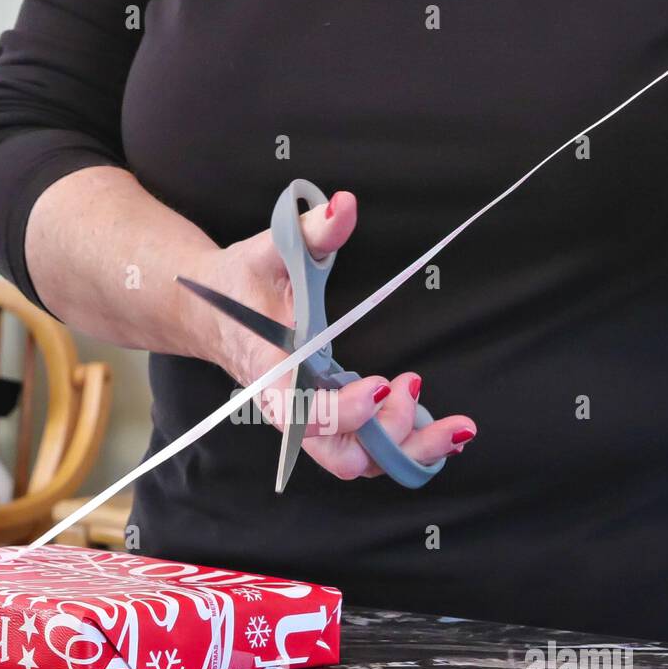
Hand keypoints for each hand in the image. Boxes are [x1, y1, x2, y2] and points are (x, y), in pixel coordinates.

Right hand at [190, 191, 476, 480]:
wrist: (214, 313)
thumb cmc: (242, 284)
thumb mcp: (269, 251)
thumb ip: (309, 232)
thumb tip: (344, 205)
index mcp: (273, 377)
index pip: (306, 415)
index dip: (347, 410)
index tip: (384, 383)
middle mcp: (294, 413)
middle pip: (345, 458)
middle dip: (394, 439)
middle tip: (419, 387)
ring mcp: (316, 425)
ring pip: (365, 463)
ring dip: (411, 448)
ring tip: (452, 421)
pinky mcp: (334, 424)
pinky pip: (373, 452)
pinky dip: (408, 446)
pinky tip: (441, 425)